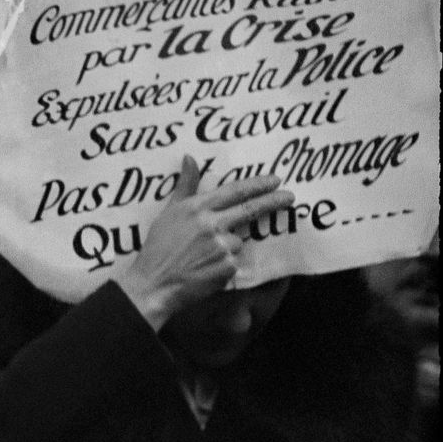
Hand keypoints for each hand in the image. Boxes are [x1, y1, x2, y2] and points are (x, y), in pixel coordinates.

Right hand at [115, 156, 291, 328]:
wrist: (152, 283)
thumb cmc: (157, 248)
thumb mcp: (168, 212)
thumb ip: (185, 185)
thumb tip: (190, 158)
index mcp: (197, 208)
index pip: (235, 191)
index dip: (258, 184)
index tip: (275, 180)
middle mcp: (212, 224)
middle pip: (251, 209)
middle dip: (274, 201)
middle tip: (290, 197)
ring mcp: (221, 245)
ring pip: (238, 241)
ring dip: (228, 247)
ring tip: (203, 257)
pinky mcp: (227, 266)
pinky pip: (234, 262)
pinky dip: (224, 265)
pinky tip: (205, 270)